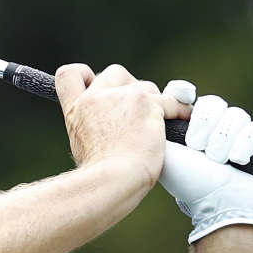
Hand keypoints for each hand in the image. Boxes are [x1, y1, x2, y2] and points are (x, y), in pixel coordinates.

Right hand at [56, 63, 186, 187]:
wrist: (113, 180)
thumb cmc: (99, 174)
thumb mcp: (82, 146)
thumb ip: (92, 127)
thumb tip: (108, 128)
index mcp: (76, 109)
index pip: (69, 74)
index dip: (84, 74)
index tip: (94, 83)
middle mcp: (96, 97)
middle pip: (115, 72)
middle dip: (129, 86)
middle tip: (136, 111)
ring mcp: (123, 97)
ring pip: (146, 86)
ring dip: (153, 102)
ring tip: (156, 126)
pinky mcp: (149, 103)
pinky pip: (172, 101)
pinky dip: (180, 109)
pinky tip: (183, 118)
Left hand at [158, 80, 252, 243]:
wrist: (222, 207)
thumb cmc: (192, 184)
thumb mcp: (166, 156)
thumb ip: (158, 130)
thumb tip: (151, 106)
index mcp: (189, 128)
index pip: (187, 97)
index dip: (184, 93)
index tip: (183, 95)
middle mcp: (214, 128)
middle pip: (213, 103)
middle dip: (205, 122)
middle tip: (197, 146)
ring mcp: (239, 135)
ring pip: (236, 115)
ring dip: (223, 138)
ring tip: (217, 160)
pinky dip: (244, 144)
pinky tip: (237, 160)